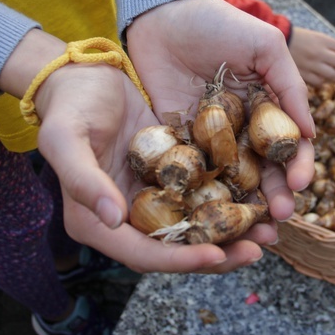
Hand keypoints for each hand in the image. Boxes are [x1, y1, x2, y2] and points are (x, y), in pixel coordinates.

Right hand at [0, 30, 273, 272]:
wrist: (81, 74)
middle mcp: (125, 217)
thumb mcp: (66, 139)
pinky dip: (227, 201)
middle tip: (257, 250)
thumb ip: (84, 180)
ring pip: (193, 226)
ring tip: (269, 230)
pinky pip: (200, 197)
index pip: (142, 253)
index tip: (215, 254)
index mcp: (95, 220)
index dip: (180, 259)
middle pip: (175, 249)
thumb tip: (113, 219)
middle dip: (217, 254)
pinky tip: (258, 197)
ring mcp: (148, 198)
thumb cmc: (68, 105)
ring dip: (230, 232)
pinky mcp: (167, 177)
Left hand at [126, 0, 315, 219]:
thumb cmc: (219, 24)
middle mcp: (240, 130)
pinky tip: (209, 213)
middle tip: (280, 217)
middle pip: (262, 171)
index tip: (299, 183)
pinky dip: (200, 193)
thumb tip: (310, 133)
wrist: (163, 14)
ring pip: (229, 179)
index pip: (288, 145)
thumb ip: (290, 87)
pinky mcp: (176, 141)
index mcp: (265, 109)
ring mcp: (208, 139)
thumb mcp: (264, 47)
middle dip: (274, 195)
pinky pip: (191, 171)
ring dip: (243, 204)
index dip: (297, 165)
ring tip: (253, 226)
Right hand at [288, 27, 334, 85]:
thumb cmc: (297, 41)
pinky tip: (322, 81)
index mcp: (322, 40)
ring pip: (331, 75)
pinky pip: (318, 82)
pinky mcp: (302, 74)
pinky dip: (322, 82)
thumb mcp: (314, 37)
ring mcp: (311, 64)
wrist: (276, 42)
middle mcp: (318, 52)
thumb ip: (328, 47)